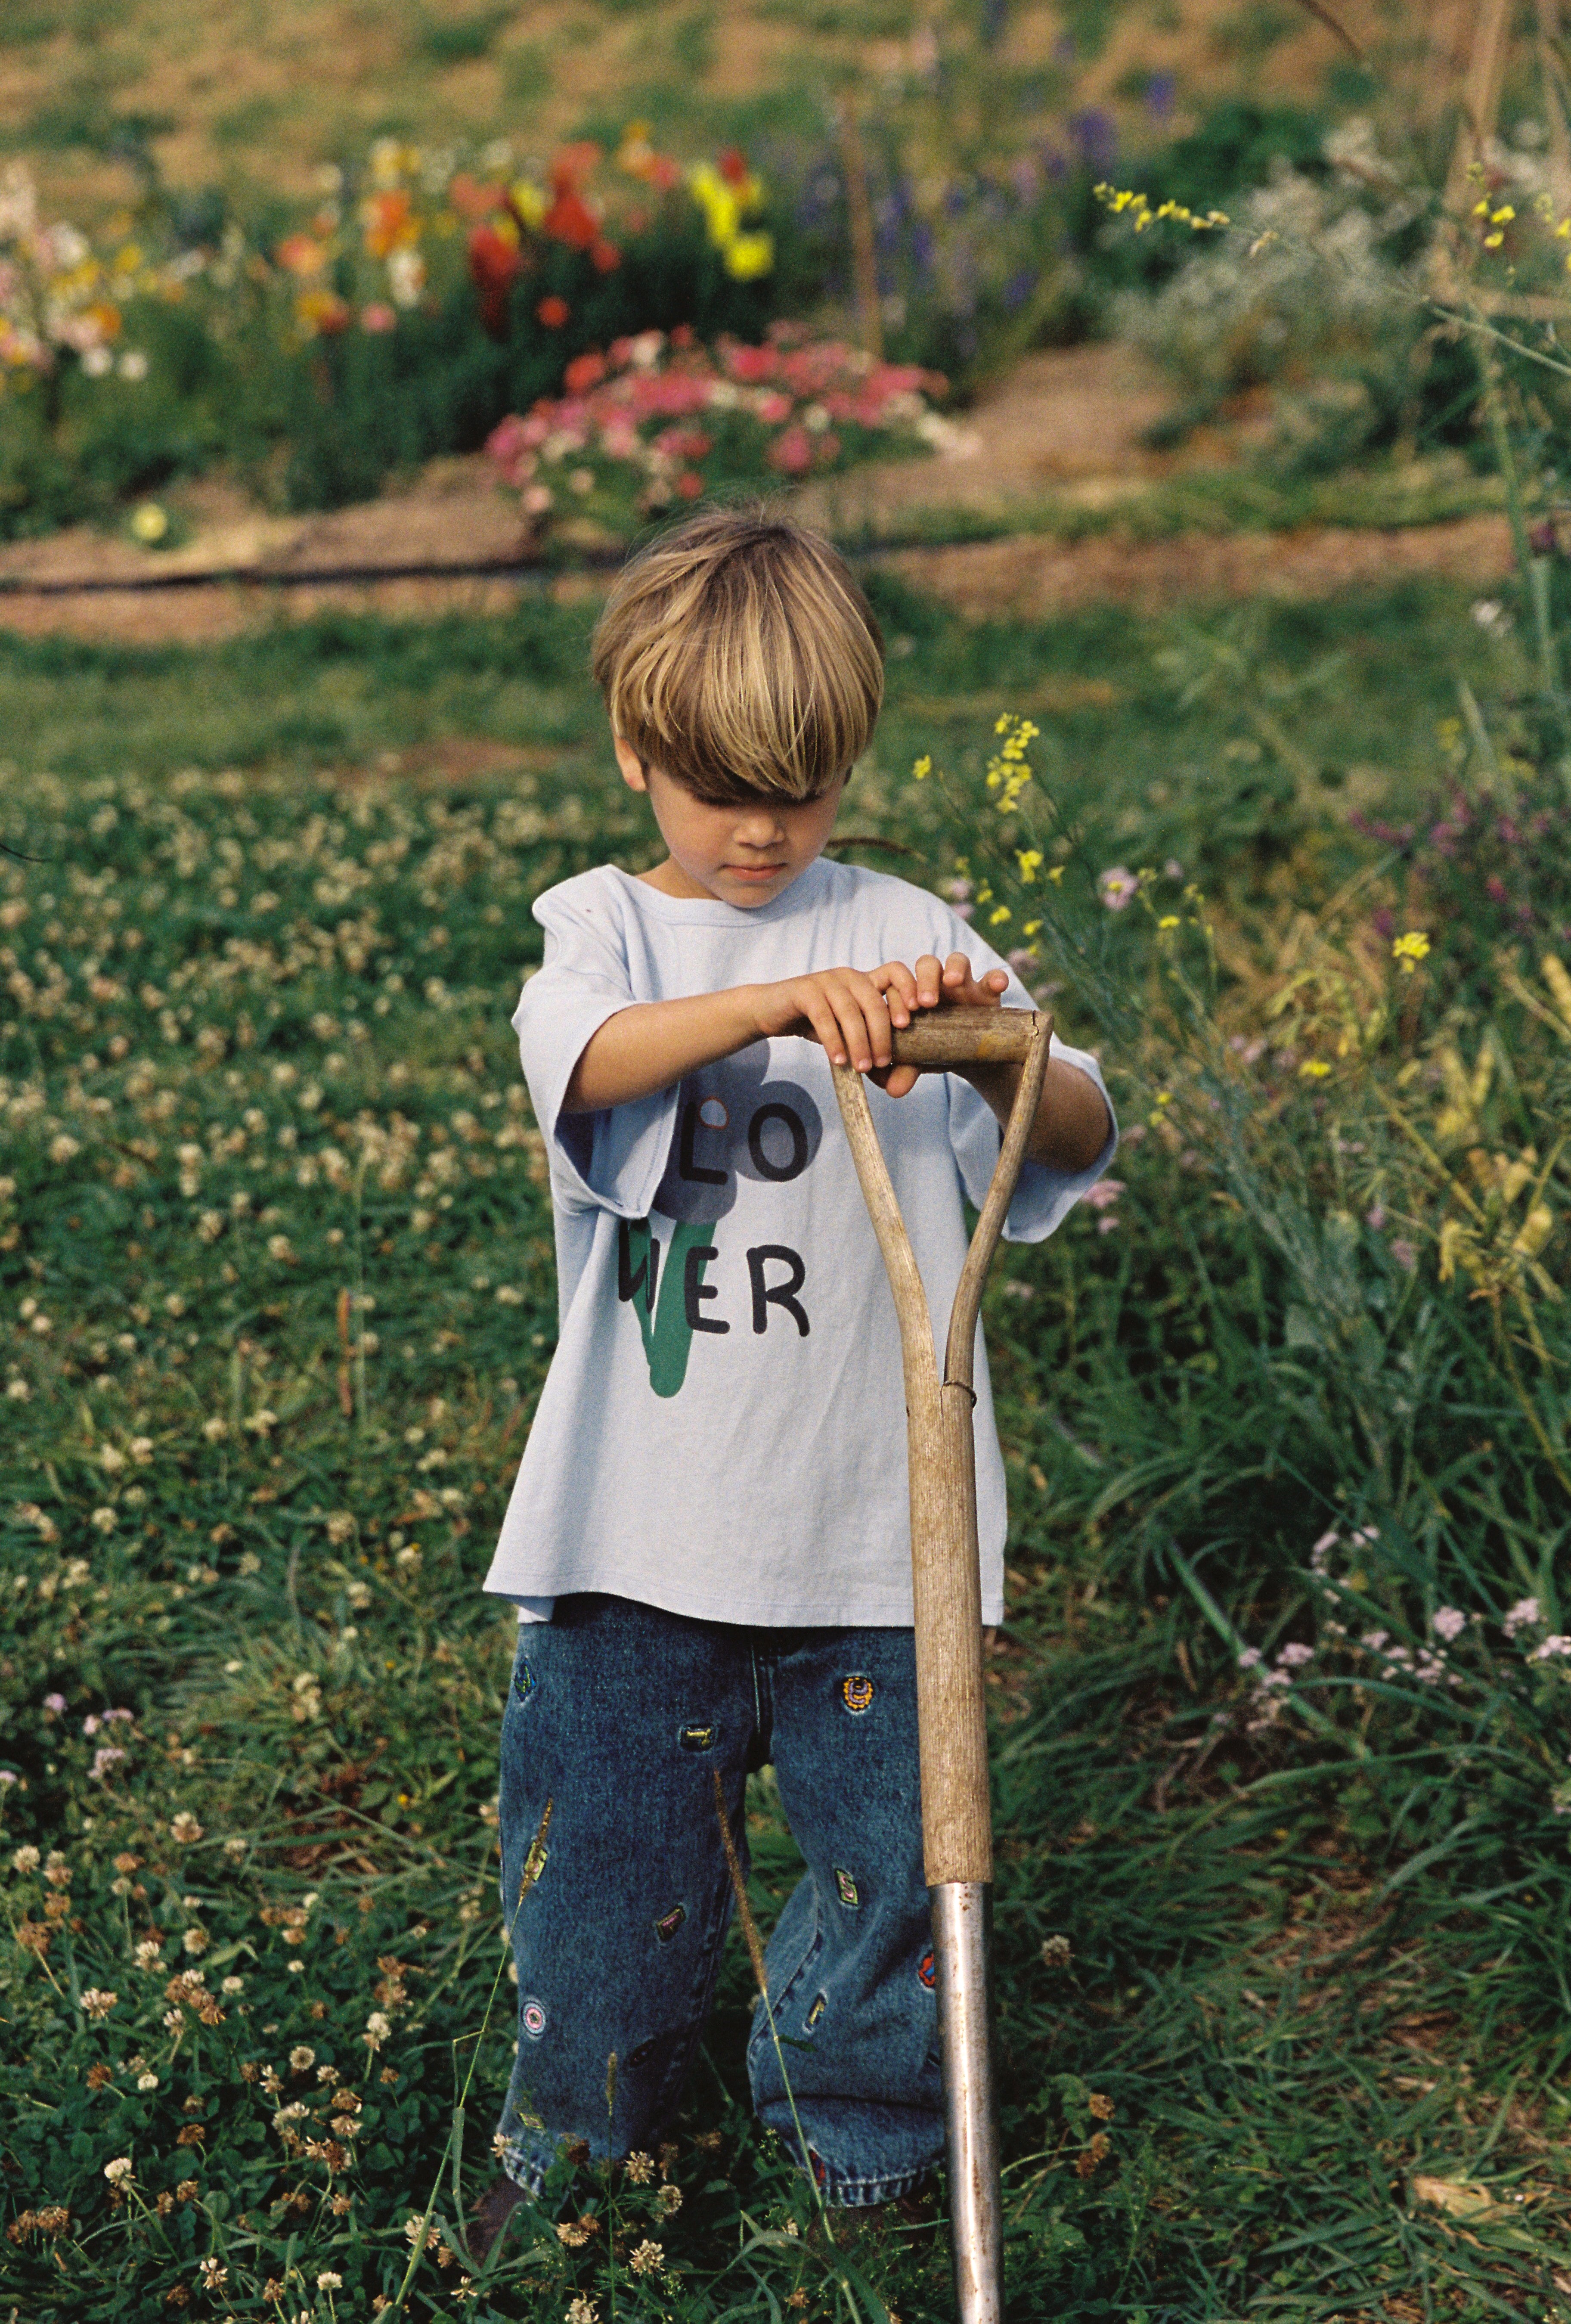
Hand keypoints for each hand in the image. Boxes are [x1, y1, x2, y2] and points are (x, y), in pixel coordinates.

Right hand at [754, 953, 1007, 1095]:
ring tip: (862, 1067)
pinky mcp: (805, 990)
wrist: (772, 1011)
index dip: (908, 991)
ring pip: (850, 1011)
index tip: (911, 1020)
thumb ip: (870, 1053)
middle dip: (882, 1034)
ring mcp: (827, 980)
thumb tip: (894, 1083)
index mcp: (866, 981)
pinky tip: (838, 1060)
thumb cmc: (816, 1023)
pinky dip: (834, 1040)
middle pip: (874, 1001)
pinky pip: (824, 1016)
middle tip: (883, 1063)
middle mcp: (850, 976)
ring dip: (859, 1042)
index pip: (896, 973)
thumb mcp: (848, 1036)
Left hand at [868, 953, 1007, 1097]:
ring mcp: (964, 984)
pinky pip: (994, 975)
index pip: (902, 981)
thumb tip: (892, 1091)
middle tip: (924, 1004)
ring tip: (953, 982)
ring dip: (954, 969)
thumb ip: (905, 1071)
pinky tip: (997, 985)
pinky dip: (996, 977)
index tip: (902, 1021)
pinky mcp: (989, 991)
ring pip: (957, 960)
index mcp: (914, 995)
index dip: (899, 996)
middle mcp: (937, 984)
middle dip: (923, 979)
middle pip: (927, 964)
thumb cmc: (938, 1050)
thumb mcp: (921, 1060)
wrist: (970, 1057)